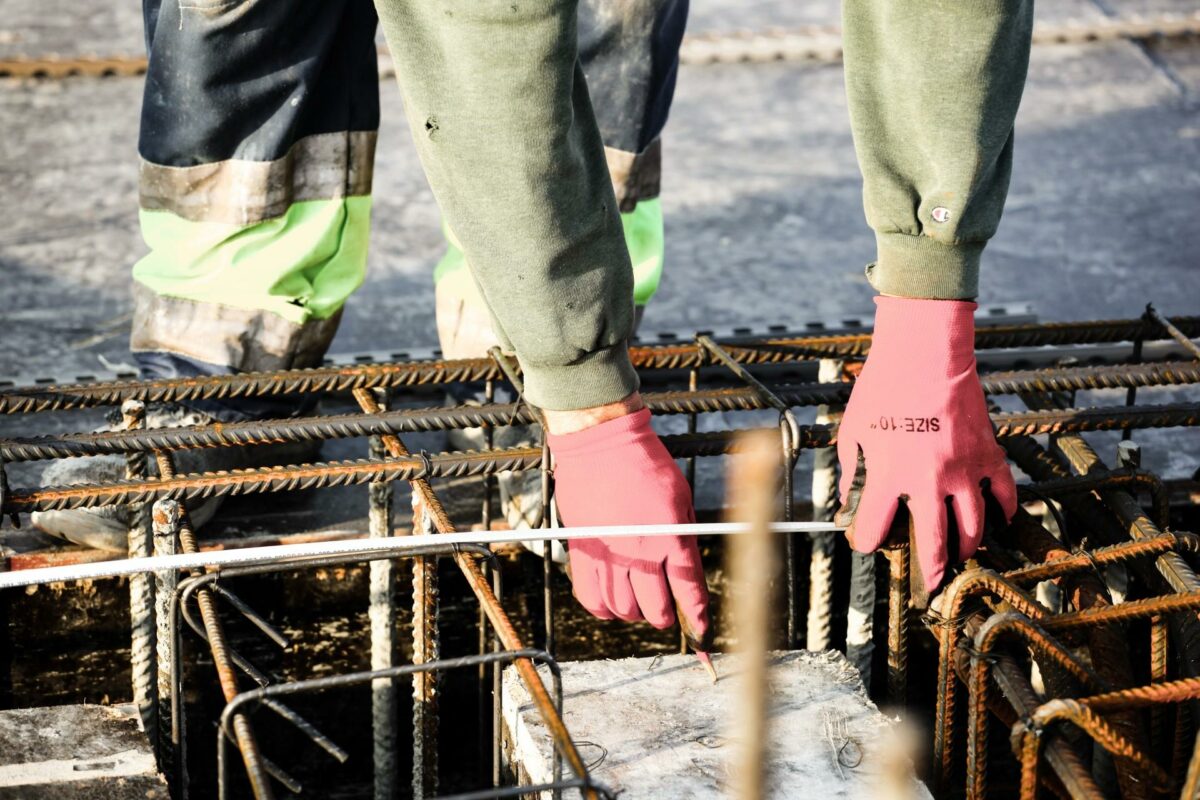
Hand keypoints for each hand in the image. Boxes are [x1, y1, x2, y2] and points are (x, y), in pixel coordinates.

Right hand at [547, 407, 710, 642]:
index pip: (688, 592)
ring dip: (634, 613)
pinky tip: (611, 601)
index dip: (697, 618)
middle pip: (654, 609)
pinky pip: (590, 597)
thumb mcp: (681, 500)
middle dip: (665, 617)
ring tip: (638, 602)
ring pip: (622, 609)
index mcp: (671, 537)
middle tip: (666, 611)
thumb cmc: (647, 465)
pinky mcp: (583, 550)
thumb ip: (685, 542)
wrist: (602, 443)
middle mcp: (640, 550)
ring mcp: (608, 553)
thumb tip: (689, 578)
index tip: (701, 633)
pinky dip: (602, 608)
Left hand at [835, 297, 1016, 591]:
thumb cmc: (883, 387)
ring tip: (960, 554)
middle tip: (929, 586)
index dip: (866, 542)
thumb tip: (848, 499)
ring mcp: (963, 469)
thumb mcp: (853, 431)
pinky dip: (1002, 511)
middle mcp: (929, 481)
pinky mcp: (987, 453)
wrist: (924, 354)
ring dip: (966, 546)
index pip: (876, 528)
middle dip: (930, 571)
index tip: (865, 544)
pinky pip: (1003, 492)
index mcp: (890, 476)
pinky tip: (996, 520)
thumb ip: (850, 470)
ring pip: (973, 526)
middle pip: (935, 543)